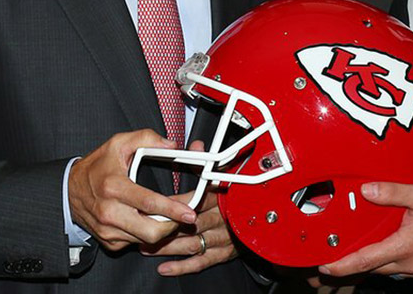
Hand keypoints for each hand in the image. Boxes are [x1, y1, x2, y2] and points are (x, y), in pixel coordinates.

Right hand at [66, 129, 196, 250]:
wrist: (68, 191)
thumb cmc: (96, 167)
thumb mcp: (118, 144)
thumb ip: (146, 138)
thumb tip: (170, 145)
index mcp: (114, 187)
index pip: (149, 203)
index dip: (173, 209)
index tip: (189, 212)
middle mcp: (110, 212)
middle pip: (151, 231)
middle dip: (173, 225)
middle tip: (184, 215)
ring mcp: (109, 230)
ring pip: (146, 240)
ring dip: (162, 230)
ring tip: (169, 216)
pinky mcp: (110, 241)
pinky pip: (136, 243)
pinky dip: (147, 234)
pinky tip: (149, 220)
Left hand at [143, 142, 238, 275]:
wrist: (269, 216)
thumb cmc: (240, 194)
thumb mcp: (226, 173)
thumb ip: (206, 163)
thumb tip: (196, 145)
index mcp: (221, 197)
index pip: (193, 201)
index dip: (173, 205)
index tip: (154, 207)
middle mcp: (222, 218)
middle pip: (190, 225)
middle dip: (165, 229)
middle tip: (143, 230)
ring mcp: (223, 237)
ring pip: (192, 244)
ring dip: (168, 248)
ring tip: (147, 247)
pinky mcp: (225, 253)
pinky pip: (201, 262)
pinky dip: (182, 266)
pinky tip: (165, 267)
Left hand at [316, 182, 412, 279]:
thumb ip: (392, 192)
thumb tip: (367, 190)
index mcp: (406, 246)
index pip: (366, 260)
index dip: (343, 265)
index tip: (327, 267)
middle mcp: (412, 264)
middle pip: (375, 268)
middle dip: (356, 265)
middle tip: (339, 257)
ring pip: (390, 270)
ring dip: (377, 261)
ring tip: (366, 249)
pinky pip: (405, 269)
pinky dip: (394, 261)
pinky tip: (394, 247)